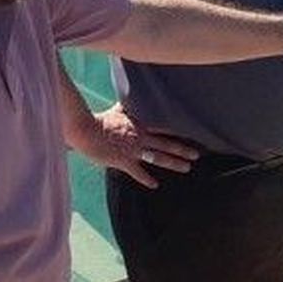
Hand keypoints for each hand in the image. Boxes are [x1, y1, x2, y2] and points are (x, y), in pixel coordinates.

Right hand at [73, 103, 198, 187]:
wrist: (85, 131)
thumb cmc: (100, 120)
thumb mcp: (118, 110)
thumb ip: (128, 107)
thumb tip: (132, 96)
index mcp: (140, 125)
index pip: (164, 128)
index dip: (179, 132)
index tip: (192, 133)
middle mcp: (141, 137)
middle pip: (167, 144)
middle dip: (183, 150)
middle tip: (197, 155)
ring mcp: (133, 150)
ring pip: (159, 158)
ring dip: (174, 163)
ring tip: (187, 168)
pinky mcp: (123, 161)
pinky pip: (138, 172)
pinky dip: (146, 179)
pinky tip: (154, 185)